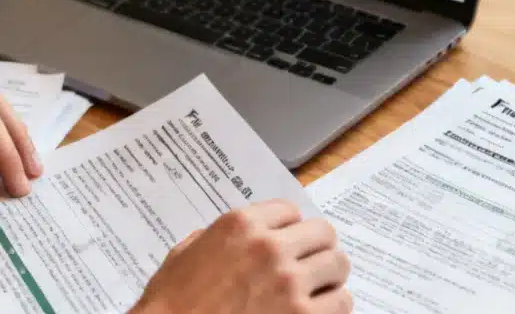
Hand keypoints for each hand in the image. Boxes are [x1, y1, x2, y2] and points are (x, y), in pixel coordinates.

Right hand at [131, 200, 351, 313]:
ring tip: (315, 290)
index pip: (290, 210)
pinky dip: (332, 307)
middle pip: (322, 233)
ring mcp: (289, 282)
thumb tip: (233, 241)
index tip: (288, 241)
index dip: (289, 228)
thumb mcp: (184, 256)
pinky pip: (341, 302)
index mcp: (239, 225)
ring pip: (337, 265)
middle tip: (309, 265)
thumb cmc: (172, 304)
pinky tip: (316, 311)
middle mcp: (269, 246)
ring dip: (327, 278)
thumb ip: (213, 239)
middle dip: (316, 249)